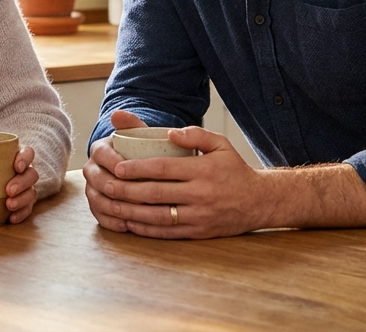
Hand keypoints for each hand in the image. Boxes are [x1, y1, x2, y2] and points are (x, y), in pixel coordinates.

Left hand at [4, 147, 39, 223]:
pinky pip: (27, 209)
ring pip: (31, 192)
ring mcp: (27, 188)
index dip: (25, 158)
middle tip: (9, 190)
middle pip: (32, 174)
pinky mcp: (24, 203)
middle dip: (22, 183)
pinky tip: (11, 219)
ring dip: (22, 200)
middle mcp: (25, 172)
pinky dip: (21, 214)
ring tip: (9, 205)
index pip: (28, 153)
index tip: (17, 167)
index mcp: (17, 157)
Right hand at [82, 110, 146, 232]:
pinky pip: (100, 216)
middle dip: (114, 188)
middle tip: (133, 195)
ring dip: (114, 208)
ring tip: (132, 213)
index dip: (113, 162)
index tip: (128, 169)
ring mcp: (92, 189)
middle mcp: (91, 169)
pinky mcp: (97, 206)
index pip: (101, 155)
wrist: (141, 167)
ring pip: (97, 200)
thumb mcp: (139, 135)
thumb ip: (131, 124)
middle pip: (97, 180)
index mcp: (99, 149)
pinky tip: (127, 226)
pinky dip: (113, 222)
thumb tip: (116, 114)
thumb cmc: (143, 151)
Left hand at [102, 125, 265, 238]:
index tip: (118, 166)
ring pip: (159, 216)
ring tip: (112, 205)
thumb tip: (170, 132)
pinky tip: (130, 223)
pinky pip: (168, 232)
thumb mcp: (221, 144)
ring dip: (132, 212)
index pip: (164, 168)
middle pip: (156, 193)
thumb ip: (196, 134)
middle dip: (127, 190)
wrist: (259, 202)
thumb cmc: (234, 169)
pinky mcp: (199, 232)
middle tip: (106, 186)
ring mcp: (200, 216)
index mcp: (203, 170)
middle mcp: (201, 194)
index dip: (138, 168)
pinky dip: (146, 229)